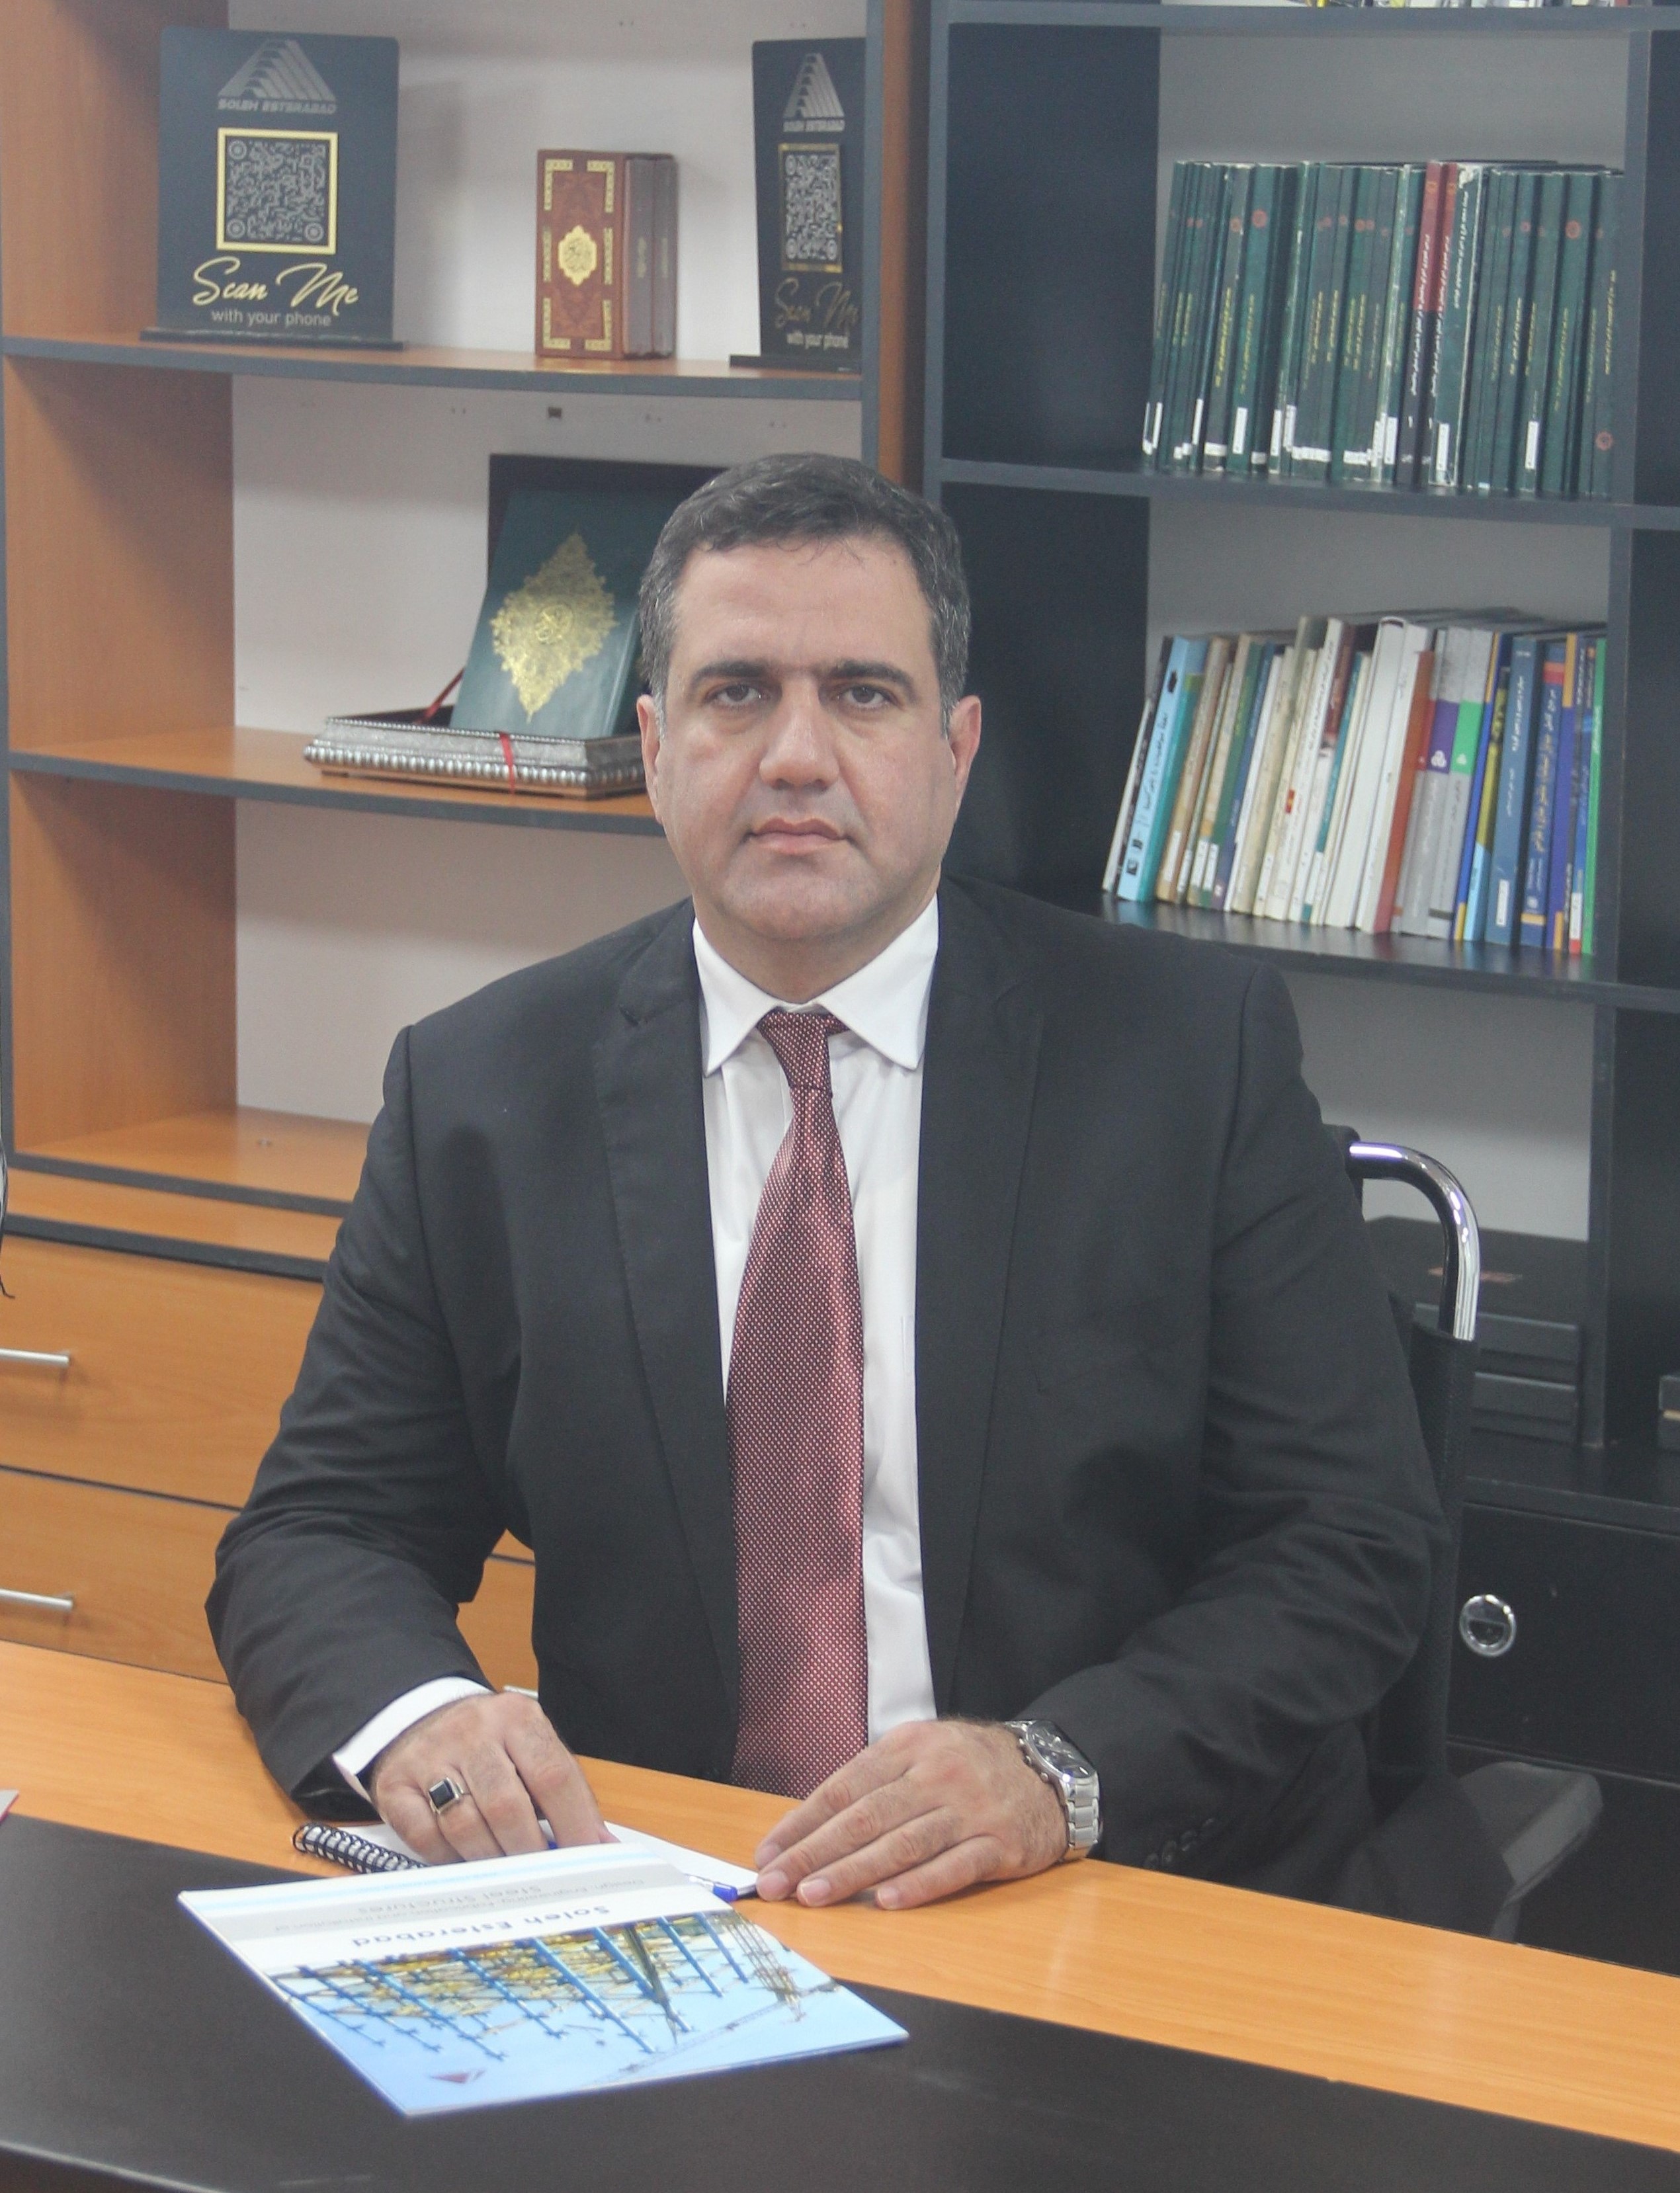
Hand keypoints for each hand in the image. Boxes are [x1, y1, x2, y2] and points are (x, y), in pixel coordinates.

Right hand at [368, 1692, 610, 1863]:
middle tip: (538, 1875)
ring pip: (465, 1825)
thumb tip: (602, 1846)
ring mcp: (429, 1757)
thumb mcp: (529, 1747)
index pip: (554, 1777)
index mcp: (517, 1718)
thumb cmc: (489, 1744)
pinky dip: (447, 1857)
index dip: (574, 1825)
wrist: (419, 1716)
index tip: (585, 1861)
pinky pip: (424, 1837)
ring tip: (503, 1868)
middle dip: (528, 1851)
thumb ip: (565, 1790)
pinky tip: (461, 1857)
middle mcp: (472, 1732)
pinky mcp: (395, 1784)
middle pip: (507, 1806)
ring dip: (489, 1858)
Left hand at [753, 1719, 1067, 1910]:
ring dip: (853, 1872)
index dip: (802, 1823)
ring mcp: (969, 1808)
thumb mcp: (923, 1753)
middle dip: (813, 1853)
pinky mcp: (999, 1843)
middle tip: (775, 1883)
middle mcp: (936, 1773)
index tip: (768, 1854)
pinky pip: (954, 1866)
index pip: (843, 1787)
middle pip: (864, 1817)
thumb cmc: (971, 1767)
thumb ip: (876, 1784)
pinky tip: (888, 1902)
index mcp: (908, 1746)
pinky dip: (919, 1885)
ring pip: (901, 1843)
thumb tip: (811, 1830)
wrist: (1052, 1770)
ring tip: (814, 1895)